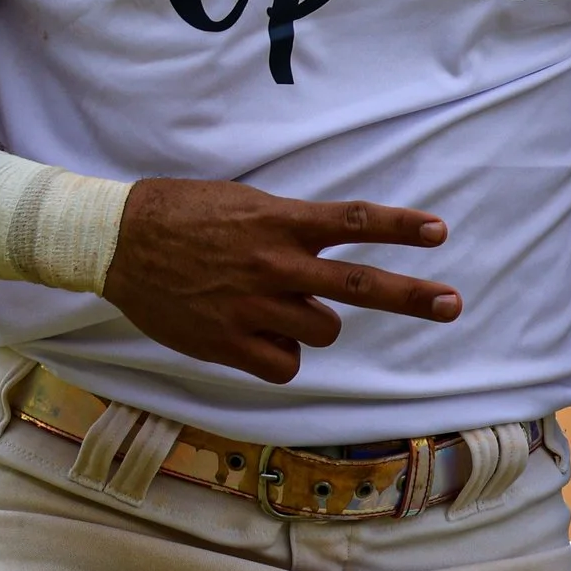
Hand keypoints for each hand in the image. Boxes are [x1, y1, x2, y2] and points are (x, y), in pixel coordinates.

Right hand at [102, 181, 459, 382]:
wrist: (118, 240)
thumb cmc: (182, 216)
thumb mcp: (245, 205)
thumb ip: (289, 228)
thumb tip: (326, 253)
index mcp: (280, 221)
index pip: (354, 221)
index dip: (400, 226)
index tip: (439, 231)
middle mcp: (276, 263)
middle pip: (361, 284)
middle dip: (412, 296)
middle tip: (452, 304)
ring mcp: (256, 305)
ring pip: (323, 329)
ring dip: (312, 322)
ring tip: (274, 306)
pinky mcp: (230, 342)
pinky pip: (286, 365)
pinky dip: (281, 355)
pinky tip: (255, 337)